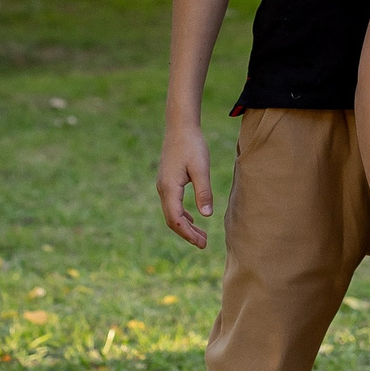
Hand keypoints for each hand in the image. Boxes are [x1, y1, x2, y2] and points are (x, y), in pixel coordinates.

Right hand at [155, 119, 214, 247]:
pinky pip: (173, 205)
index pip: (176, 219)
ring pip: (172, 213)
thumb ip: (204, 192)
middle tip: (204, 244)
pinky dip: (182, 215)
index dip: (188, 234)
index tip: (202, 243)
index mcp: (169, 188)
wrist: (180, 126)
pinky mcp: (168, 181)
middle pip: (172, 220)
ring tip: (201, 236)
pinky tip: (194, 218)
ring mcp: (164, 185)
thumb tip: (207, 215)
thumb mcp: (201, 168)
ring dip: (185, 226)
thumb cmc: (192, 145)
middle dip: (187, 233)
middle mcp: (163, 189)